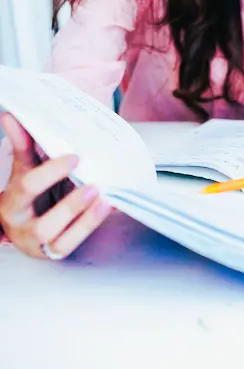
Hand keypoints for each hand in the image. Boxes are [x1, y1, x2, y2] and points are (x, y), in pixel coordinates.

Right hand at [0, 113, 110, 259]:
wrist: (22, 222)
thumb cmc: (27, 194)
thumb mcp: (24, 170)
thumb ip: (23, 146)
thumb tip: (12, 117)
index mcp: (11, 202)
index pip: (28, 187)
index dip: (51, 172)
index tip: (75, 157)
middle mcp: (22, 226)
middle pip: (44, 223)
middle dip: (70, 206)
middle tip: (93, 185)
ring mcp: (39, 244)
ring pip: (60, 240)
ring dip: (85, 220)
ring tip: (104, 199)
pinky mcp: (55, 251)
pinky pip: (73, 244)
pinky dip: (90, 227)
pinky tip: (107, 208)